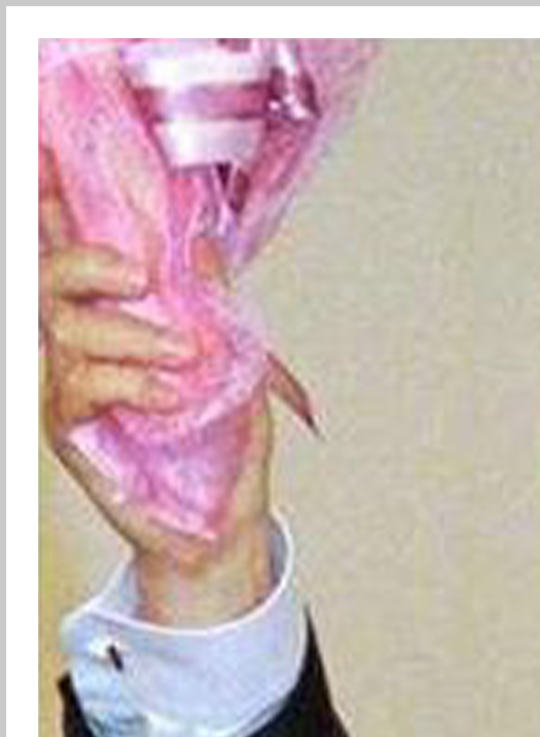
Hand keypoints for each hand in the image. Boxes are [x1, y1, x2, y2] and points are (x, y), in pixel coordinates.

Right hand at [39, 146, 285, 626]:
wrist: (222, 518)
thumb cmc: (221, 438)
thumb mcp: (234, 359)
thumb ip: (214, 302)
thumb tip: (203, 242)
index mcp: (112, 315)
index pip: (68, 248)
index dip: (50, 204)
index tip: (46, 156)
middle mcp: (77, 343)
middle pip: (46, 278)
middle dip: (84, 260)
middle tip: (138, 275)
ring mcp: (68, 385)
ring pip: (66, 330)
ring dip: (131, 335)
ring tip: (184, 357)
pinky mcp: (70, 429)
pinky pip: (80, 386)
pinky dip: (128, 382)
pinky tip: (168, 394)